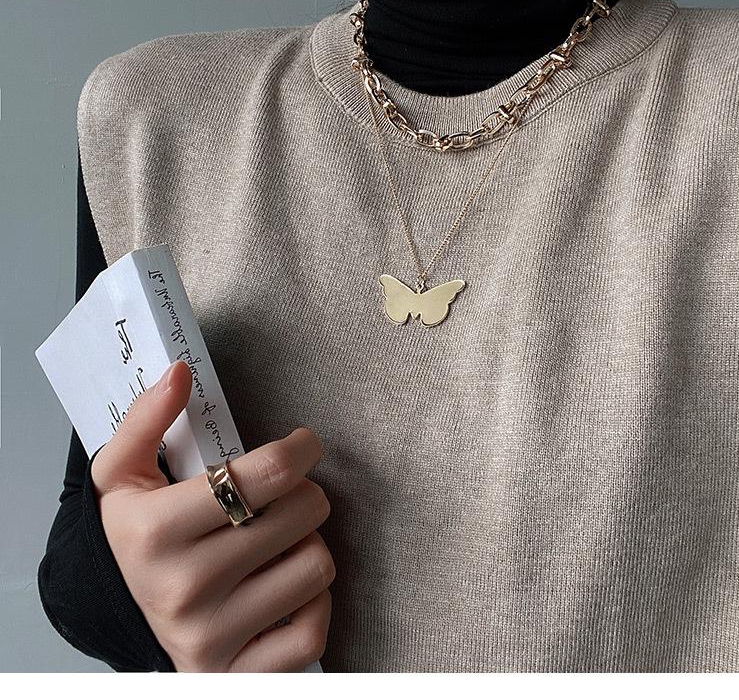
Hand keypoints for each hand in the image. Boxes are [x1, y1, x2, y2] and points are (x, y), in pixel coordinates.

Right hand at [91, 359, 333, 671]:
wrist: (115, 612)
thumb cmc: (131, 534)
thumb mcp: (121, 474)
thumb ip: (146, 419)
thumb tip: (179, 374)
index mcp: (157, 531)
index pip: (266, 473)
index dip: (301, 447)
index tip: (303, 445)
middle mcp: (184, 588)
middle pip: (302, 514)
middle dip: (302, 494)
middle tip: (282, 496)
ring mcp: (212, 637)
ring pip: (316, 566)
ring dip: (307, 545)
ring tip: (277, 542)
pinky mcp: (236, 673)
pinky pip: (313, 630)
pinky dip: (312, 604)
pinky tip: (283, 586)